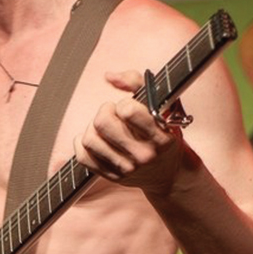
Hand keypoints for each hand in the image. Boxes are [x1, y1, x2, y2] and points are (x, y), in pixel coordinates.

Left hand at [74, 70, 188, 195]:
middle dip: (105, 111)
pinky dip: (82, 144)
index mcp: (159, 137)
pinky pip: (83, 157)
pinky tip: (95, 139)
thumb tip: (109, 76)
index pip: (127, 111)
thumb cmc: (165, 133)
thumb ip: (138, 83)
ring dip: (93, 127)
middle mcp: (143, 155)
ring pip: (89, 140)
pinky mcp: (112, 177)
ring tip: (106, 128)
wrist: (170, 173)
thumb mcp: (165, 105)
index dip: (124, 104)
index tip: (129, 107)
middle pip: (102, 123)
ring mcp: (127, 169)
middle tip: (114, 114)